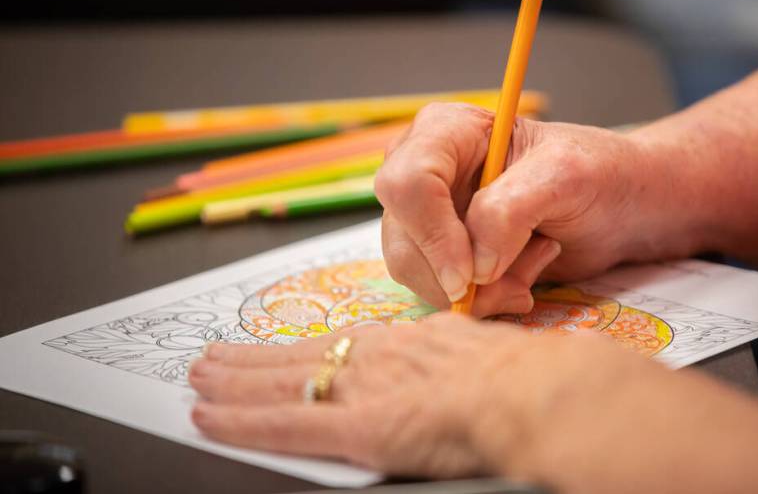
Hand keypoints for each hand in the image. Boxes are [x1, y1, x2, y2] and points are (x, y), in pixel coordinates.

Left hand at [189, 313, 757, 491]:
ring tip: (198, 379)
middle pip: (311, 353)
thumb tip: (472, 382)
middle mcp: (390, 353)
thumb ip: (474, 368)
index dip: (316, 347)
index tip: (292, 349)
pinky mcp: (366, 423)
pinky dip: (243, 422)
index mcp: (424, 342)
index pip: (356, 341)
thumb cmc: (545, 382)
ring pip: (288, 379)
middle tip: (215, 357)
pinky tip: (208, 419)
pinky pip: (290, 423)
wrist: (551, 395)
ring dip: (237, 381)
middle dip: (259, 358)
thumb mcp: (504, 364)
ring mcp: (374, 386)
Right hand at [375, 103, 693, 316]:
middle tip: (522, 280)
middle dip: (460, 275)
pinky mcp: (440, 255)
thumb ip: (510, 211)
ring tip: (534, 264)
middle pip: (404, 238)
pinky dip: (482, 300)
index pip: (408, 184)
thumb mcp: (564, 176)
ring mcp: (428, 216)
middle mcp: (423, 170)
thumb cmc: (597, 175)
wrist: (617, 209)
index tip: (472, 275)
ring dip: (479, 291)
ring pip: (415, 273)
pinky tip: (522, 278)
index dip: (434, 235)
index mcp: (445, 131)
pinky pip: (437, 292)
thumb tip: (473, 265)